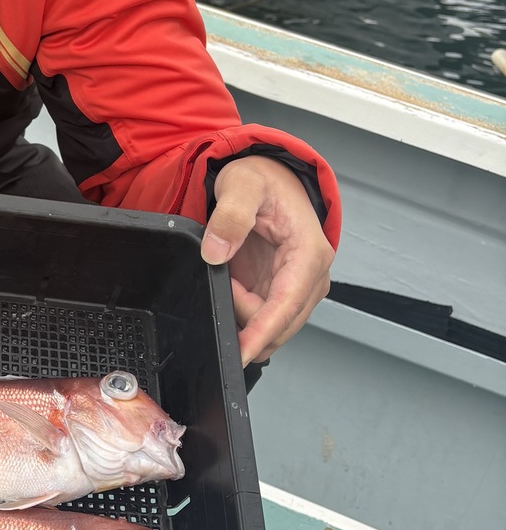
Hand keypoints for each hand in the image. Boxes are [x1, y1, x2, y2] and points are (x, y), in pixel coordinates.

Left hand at [200, 156, 333, 366]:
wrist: (269, 177)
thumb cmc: (263, 179)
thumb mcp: (242, 183)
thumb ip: (230, 214)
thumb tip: (216, 252)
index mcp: (309, 252)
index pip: (287, 304)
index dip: (263, 332)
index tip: (241, 352)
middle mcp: (312, 275)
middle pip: (280, 322)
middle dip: (244, 315)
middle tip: (225, 274)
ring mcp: (299, 286)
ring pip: (269, 324)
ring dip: (241, 309)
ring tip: (230, 269)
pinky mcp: (283, 291)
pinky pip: (260, 316)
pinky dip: (241, 307)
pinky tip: (233, 281)